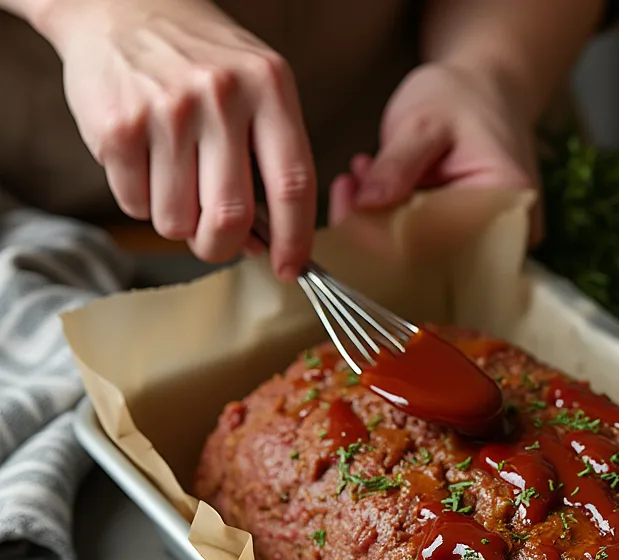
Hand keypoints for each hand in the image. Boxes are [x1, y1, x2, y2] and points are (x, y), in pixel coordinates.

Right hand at [43, 0, 315, 276]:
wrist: (118, 3)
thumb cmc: (201, 61)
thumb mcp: (257, 90)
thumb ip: (270, 163)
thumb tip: (263, 246)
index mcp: (269, 87)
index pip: (293, 185)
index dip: (295, 239)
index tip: (291, 269)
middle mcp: (220, 95)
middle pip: (231, 217)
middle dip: (222, 246)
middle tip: (215, 241)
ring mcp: (166, 110)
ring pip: (178, 221)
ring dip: (177, 223)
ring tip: (175, 183)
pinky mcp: (118, 126)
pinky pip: (136, 205)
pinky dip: (142, 202)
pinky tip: (146, 164)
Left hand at [328, 62, 541, 243]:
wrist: (488, 88)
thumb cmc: (462, 97)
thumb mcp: (423, 121)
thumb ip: (396, 164)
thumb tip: (364, 206)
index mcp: (505, 202)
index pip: (443, 244)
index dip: (389, 240)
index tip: (350, 213)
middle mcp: (506, 232)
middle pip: (435, 258)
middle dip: (382, 232)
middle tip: (348, 193)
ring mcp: (490, 240)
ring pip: (427, 254)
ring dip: (385, 224)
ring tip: (362, 180)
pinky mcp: (470, 239)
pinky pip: (428, 244)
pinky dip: (398, 221)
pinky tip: (377, 189)